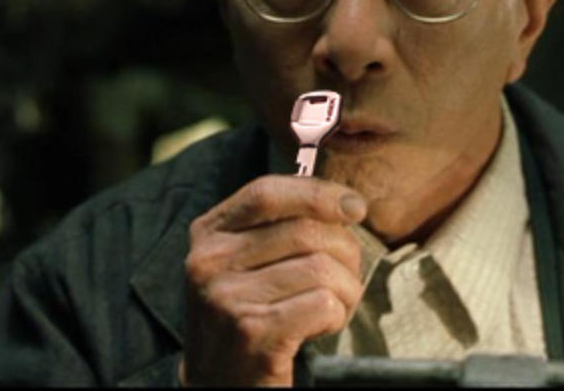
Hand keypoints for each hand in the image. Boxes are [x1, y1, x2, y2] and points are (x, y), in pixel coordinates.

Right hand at [182, 175, 366, 385]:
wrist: (218, 385)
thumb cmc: (246, 317)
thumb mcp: (243, 262)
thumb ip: (278, 227)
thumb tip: (345, 202)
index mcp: (208, 233)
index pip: (266, 192)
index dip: (317, 193)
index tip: (354, 206)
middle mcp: (209, 261)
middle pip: (304, 230)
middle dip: (345, 252)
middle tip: (346, 277)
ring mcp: (227, 296)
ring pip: (321, 268)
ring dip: (346, 290)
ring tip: (333, 307)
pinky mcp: (252, 331)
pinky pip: (323, 303)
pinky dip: (336, 316)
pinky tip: (319, 328)